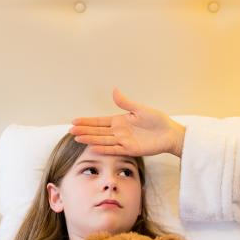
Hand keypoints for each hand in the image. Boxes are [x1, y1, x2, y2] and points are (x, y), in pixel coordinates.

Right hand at [70, 88, 186, 156]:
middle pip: (98, 131)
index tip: (74, 121)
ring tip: (77, 138)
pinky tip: (93, 147)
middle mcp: (119, 132)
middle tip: (70, 130)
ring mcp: (123, 141)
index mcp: (120, 120)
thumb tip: (113, 90)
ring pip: (103, 140)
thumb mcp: (140, 109)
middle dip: (84, 130)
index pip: (100, 121)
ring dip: (90, 139)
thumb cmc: (157, 120)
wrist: (169, 134)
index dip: (87, 121)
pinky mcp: (130, 150)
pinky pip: (114, 149)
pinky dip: (103, 149)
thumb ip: (125, 103)